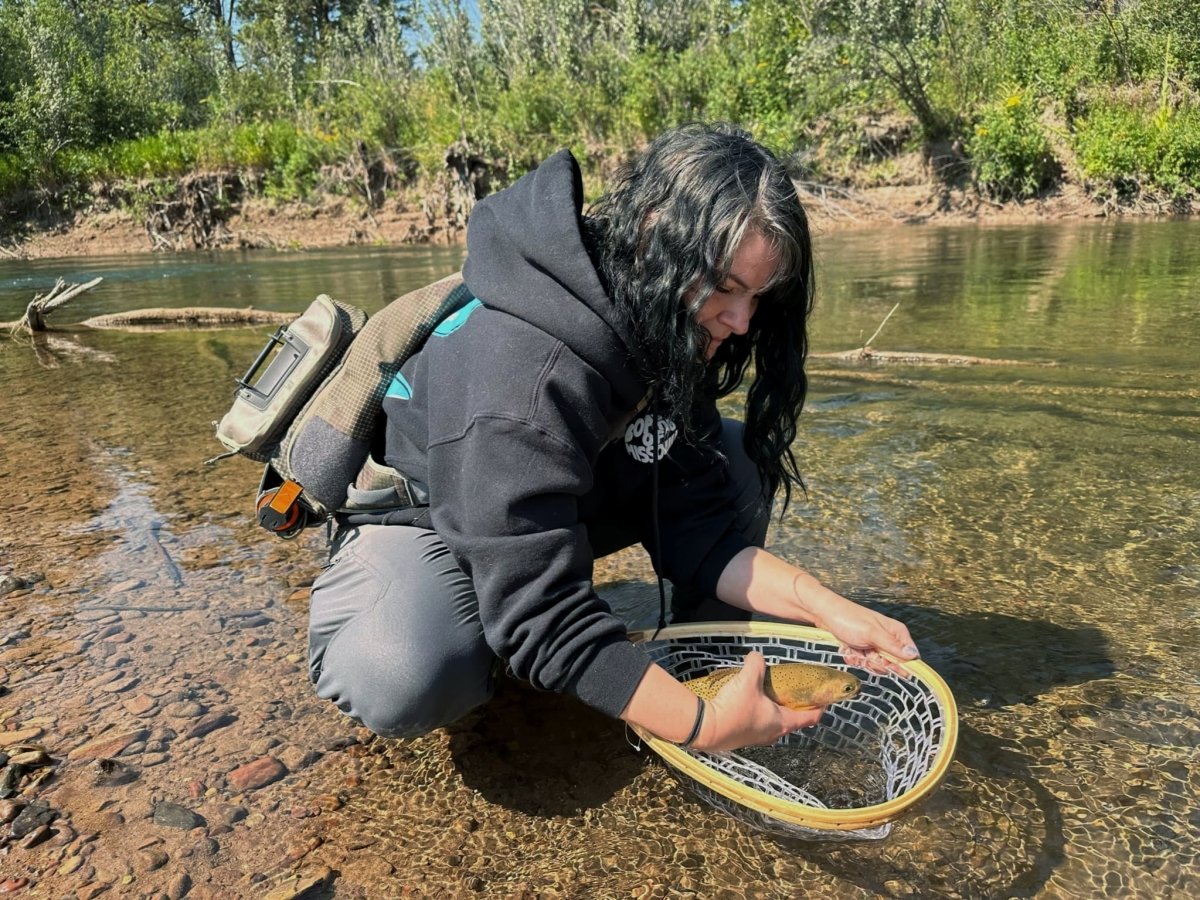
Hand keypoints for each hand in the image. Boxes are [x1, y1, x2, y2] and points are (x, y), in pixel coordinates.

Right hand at [693, 651, 823, 751]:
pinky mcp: (744, 737)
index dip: (820, 707)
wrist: (706, 728)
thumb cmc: (734, 708)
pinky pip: (759, 724)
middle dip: (796, 706)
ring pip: (775, 722)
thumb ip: (756, 664)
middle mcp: (773, 733)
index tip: (824, 698)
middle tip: (794, 690)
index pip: (810, 718)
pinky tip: (750, 701)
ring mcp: (758, 737)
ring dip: (777, 710)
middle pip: (793, 720)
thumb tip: (756, 656)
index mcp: (782, 722)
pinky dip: (761, 713)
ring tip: (771, 693)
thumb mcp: (748, 680)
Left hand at [815, 593, 918, 676]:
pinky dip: (854, 658)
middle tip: (865, 654)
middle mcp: (889, 639)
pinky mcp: (863, 648)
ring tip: (853, 649)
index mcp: (897, 632)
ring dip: (863, 661)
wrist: (825, 614)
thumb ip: (892, 645)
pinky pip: (864, 662)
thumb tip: (913, 655)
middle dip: (876, 663)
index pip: (910, 657)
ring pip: (876, 665)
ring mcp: (875, 644)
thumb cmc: (848, 619)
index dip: (899, 665)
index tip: (883, 662)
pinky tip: (847, 649)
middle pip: (892, 664)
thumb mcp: (871, 633)